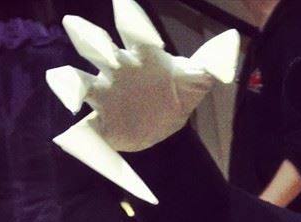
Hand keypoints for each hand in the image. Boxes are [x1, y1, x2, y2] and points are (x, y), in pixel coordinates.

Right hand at [46, 0, 238, 203]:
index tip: (123, 6)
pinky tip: (72, 129)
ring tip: (70, 86)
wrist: (162, 126)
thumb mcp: (194, 81)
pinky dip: (76, 130)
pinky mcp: (101, 123)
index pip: (134, 34)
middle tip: (81, 29)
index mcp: (140, 57)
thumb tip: (232, 40)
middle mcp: (116, 70)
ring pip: (78, 81)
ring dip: (68, 81)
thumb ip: (210, 64)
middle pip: (96, 48)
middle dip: (89, 39)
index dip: (130, 21)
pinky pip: (83, 126)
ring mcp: (104, 95)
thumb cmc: (172, 94)